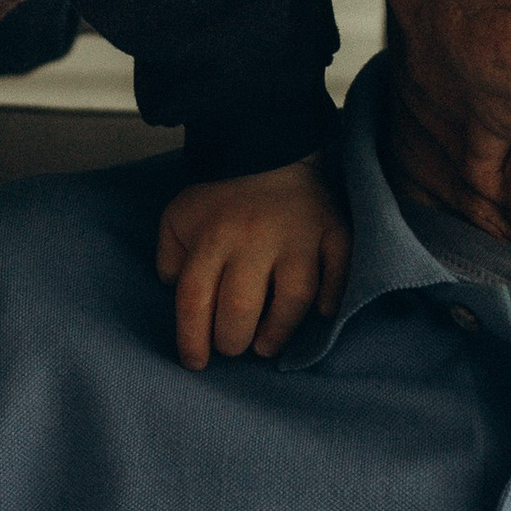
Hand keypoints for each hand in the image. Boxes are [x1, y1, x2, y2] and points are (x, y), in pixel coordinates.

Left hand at [157, 155, 351, 369]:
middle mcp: (253, 238)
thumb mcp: (178, 218)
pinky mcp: (332, 230)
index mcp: (211, 237)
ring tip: (266, 345)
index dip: (192, 340)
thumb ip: (170, 257)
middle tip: (233, 347)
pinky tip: (322, 313)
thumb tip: (175, 294)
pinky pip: (340, 269)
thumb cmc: (221, 196)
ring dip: (278, 331)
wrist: (269, 148)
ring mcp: (298, 235)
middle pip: (242, 307)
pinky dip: (334, 295)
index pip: (195, 300)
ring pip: (293, 297)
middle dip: (233, 341)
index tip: (195, 362)